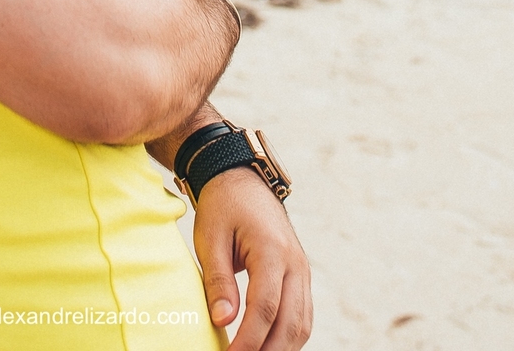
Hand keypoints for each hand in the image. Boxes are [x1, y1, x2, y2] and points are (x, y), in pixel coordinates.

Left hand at [194, 167, 311, 350]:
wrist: (242, 179)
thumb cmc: (223, 206)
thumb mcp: (210, 237)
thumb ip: (218, 280)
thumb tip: (222, 320)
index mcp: (271, 250)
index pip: (265, 308)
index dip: (248, 340)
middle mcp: (294, 262)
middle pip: (289, 322)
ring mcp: (302, 269)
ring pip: (301, 324)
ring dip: (281, 348)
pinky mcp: (300, 275)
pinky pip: (302, 315)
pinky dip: (289, 337)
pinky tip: (269, 347)